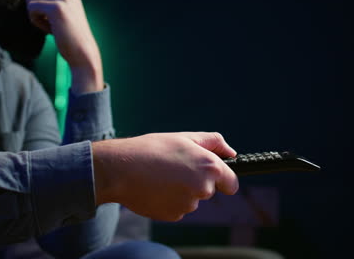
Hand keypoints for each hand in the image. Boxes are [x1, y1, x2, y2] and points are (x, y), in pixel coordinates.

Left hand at [27, 0, 102, 93]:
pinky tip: (52, 30)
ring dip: (37, 16)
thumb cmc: (70, 36)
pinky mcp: (56, 8)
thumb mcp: (62, 13)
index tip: (54, 19)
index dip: (41, 7)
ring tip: (53, 27)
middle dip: (38, 10)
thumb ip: (49, 1)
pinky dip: (37, 22)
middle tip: (53, 24)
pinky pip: (31, 8)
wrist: (83, 53)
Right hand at [92, 132, 238, 221]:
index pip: (232, 183)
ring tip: (161, 176)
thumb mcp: (185, 138)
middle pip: (208, 190)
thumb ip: (214, 143)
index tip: (214, 176)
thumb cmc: (152, 149)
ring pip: (191, 199)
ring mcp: (188, 205)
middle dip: (196, 181)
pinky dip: (169, 200)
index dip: (224, 179)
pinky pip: (177, 208)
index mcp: (210, 167)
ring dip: (181, 191)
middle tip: (174, 167)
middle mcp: (203, 188)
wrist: (121, 169)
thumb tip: (232, 153)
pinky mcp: (173, 215)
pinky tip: (155, 188)